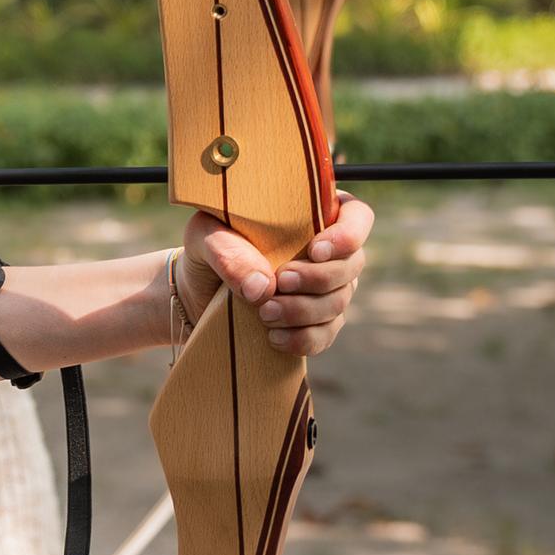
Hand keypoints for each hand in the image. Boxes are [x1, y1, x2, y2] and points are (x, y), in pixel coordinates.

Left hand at [175, 192, 375, 358]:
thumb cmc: (210, 248)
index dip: (348, 235)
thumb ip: (228, 250)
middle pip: (352, 265)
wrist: (196, 290)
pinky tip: (273, 338)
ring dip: (304, 310)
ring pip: (339, 303)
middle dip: (318, 278)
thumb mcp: (206, 236)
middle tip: (280, 282)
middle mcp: (330, 253)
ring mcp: (328, 290)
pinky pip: (325, 336)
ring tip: (265, 313)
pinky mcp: (315, 324)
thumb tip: (261, 286)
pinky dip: (302, 339)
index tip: (315, 250)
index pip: (357, 217)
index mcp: (314, 215)